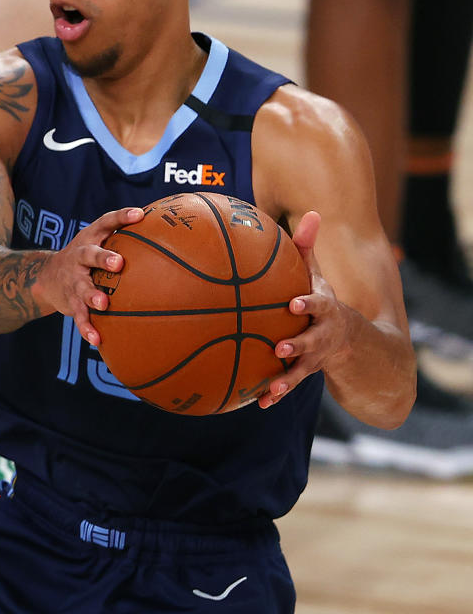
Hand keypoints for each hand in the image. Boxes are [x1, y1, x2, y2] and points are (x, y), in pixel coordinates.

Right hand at [36, 207, 145, 345]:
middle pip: (89, 254)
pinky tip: (97, 339)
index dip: (121, 217)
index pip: (106, 222)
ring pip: (82, 287)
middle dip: (102, 258)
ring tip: (102, 304)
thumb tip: (168, 235)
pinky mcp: (70, 301)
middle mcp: (79, 257)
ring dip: (91, 295)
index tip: (139, 215)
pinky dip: (87, 328)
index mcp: (90, 238)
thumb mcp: (99, 242)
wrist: (46, 278)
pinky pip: (79, 316)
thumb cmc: (86, 258)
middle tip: (118, 263)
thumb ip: (125, 238)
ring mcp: (73, 280)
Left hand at [257, 211, 353, 408]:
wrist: (354, 346)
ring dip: (287, 378)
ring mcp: (315, 357)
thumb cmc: (324, 303)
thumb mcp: (321, 278)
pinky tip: (258, 402)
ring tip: (272, 386)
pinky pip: (289, 385)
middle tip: (281, 348)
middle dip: (299, 345)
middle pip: (312, 341)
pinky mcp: (304, 374)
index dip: (308, 304)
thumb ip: (309, 249)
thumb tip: (312, 211)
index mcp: (324, 310)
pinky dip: (275, 393)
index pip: (319, 305)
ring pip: (301, 370)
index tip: (295, 305)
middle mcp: (322, 335)